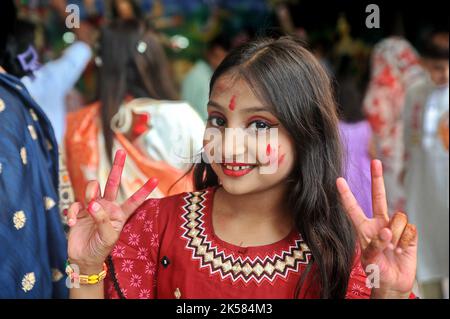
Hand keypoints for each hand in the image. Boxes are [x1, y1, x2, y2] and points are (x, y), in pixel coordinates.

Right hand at [67, 150, 157, 271]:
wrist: (83, 258)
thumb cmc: (101, 248)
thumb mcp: (108, 237)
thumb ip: (102, 219)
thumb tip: (93, 203)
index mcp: (120, 213)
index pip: (134, 200)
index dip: (144, 190)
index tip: (156, 179)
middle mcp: (108, 206)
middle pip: (112, 182)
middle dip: (117, 166)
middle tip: (121, 151)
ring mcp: (93, 207)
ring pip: (92, 188)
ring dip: (90, 191)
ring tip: (88, 206)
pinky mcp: (79, 211)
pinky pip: (76, 204)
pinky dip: (72, 212)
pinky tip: (72, 222)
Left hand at [337, 160, 417, 298]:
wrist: (393, 282)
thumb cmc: (377, 271)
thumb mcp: (370, 260)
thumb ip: (376, 245)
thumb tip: (387, 231)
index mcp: (364, 228)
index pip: (353, 209)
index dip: (346, 195)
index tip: (338, 180)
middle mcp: (379, 223)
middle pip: (379, 197)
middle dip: (378, 178)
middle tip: (375, 161)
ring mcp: (394, 227)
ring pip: (398, 218)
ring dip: (397, 235)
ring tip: (394, 248)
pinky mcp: (409, 233)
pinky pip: (410, 229)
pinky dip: (407, 241)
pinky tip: (403, 249)